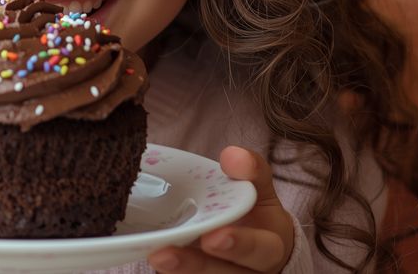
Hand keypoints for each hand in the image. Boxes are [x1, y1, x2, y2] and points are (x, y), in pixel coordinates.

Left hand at [148, 146, 293, 272]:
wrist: (260, 248)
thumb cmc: (257, 216)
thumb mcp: (262, 192)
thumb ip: (251, 171)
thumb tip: (232, 154)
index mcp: (269, 248)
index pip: (261, 249)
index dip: (239, 245)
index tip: (213, 237)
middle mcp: (247, 272)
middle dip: (195, 265)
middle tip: (165, 254)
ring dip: (177, 270)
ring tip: (153, 256)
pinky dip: (168, 273)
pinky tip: (148, 256)